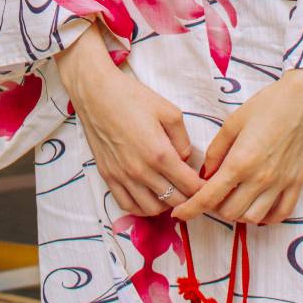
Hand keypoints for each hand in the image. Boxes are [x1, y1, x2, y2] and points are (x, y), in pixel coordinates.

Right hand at [55, 25, 203, 215]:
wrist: (96, 93)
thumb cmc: (132, 97)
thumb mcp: (169, 111)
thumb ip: (183, 139)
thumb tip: (185, 159)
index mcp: (160, 153)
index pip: (189, 185)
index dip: (202, 189)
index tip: (206, 186)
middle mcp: (141, 171)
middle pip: (174, 200)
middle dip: (188, 198)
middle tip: (191, 189)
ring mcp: (123, 176)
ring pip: (152, 209)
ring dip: (166, 205)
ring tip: (171, 192)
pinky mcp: (108, 176)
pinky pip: (128, 205)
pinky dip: (142, 208)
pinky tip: (149, 197)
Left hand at [171, 70, 302, 226]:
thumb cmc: (268, 105)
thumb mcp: (233, 122)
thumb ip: (216, 151)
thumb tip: (206, 173)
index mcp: (240, 161)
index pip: (210, 197)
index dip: (191, 209)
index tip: (180, 214)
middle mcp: (260, 179)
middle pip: (229, 212)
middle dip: (215, 206)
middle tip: (214, 192)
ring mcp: (281, 184)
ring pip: (252, 218)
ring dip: (239, 212)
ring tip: (235, 196)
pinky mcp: (298, 184)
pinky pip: (280, 215)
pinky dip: (266, 217)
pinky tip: (258, 205)